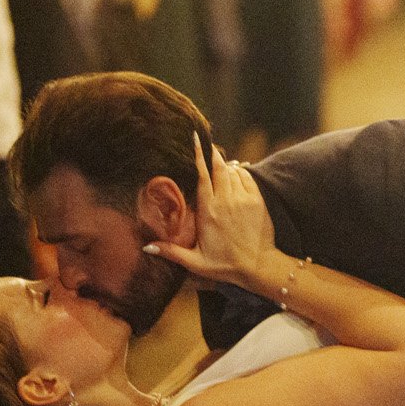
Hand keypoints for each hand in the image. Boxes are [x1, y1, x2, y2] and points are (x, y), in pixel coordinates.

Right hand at [142, 134, 275, 284]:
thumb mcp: (195, 262)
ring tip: (219, 164)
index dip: (198, 156)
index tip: (195, 139)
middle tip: (207, 144)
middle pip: (218, 167)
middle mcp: (225, 201)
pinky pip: (247, 177)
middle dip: (212, 153)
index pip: (202, 176)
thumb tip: (146, 246)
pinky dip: (240, 171)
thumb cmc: (226, 265)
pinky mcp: (257, 201)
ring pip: (232, 171)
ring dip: (225, 165)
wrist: (258, 267)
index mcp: (208, 211)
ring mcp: (243, 199)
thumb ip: (171, 252)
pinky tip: (234, 173)